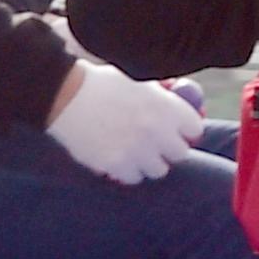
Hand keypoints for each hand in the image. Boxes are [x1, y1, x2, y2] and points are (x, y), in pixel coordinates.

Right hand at [44, 59, 201, 183]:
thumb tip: (182, 107)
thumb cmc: (100, 84)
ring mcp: (136, 150)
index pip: (194, 128)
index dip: (186, 131)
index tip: (179, 132)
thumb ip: (161, 98)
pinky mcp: (115, 165)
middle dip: (170, 150)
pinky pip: (132, 178)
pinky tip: (118, 158)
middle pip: (180, 153)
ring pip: (158, 170)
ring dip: (149, 163)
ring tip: (135, 153)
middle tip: (157, 145)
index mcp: (165, 105)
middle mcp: (155, 130)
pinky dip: (128, 172)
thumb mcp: (138, 81)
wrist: (64, 93)